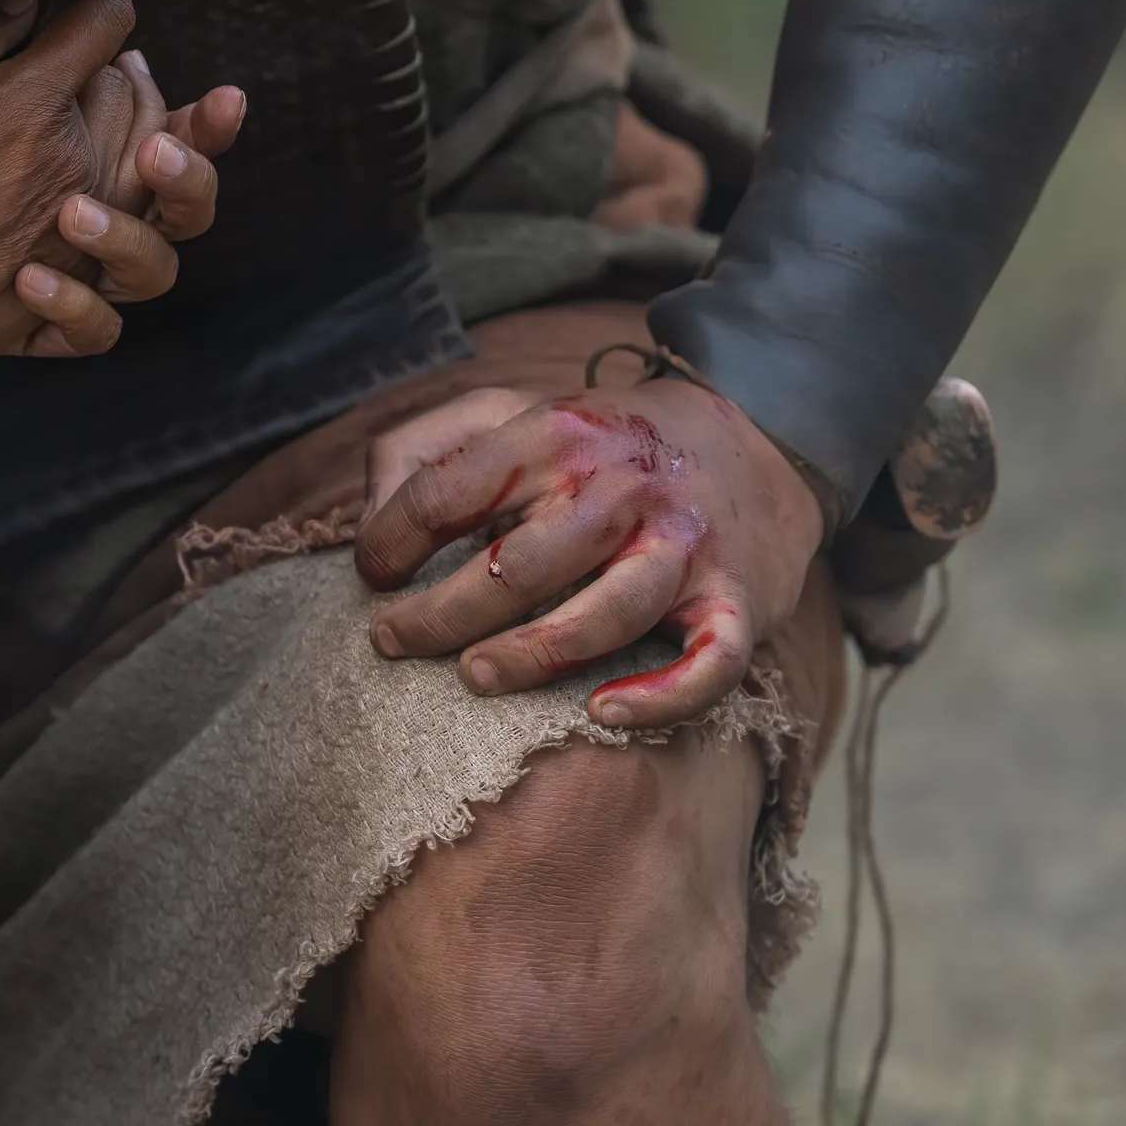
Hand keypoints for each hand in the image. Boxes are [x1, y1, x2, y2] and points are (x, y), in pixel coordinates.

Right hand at [0, 0, 139, 397]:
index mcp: (32, 113)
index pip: (103, 21)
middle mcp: (78, 168)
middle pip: (139, 93)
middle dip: (122, 57)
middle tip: (84, 38)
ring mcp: (88, 236)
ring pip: (172, 179)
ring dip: (168, 148)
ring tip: (136, 133)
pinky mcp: (81, 292)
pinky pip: (140, 277)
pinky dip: (134, 253)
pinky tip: (99, 232)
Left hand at [17, 48, 243, 357]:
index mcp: (76, 145)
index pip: (154, 118)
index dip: (203, 112)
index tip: (214, 92)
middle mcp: (96, 206)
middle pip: (185, 192)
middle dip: (189, 169)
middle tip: (156, 150)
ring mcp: (81, 272)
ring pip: (158, 266)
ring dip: (127, 239)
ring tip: (74, 215)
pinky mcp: (54, 326)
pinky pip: (99, 329)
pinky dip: (76, 310)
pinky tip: (28, 281)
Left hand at [351, 372, 822, 728]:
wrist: (754, 437)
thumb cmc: (599, 444)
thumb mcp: (509, 413)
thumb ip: (423, 449)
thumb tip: (372, 521)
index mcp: (553, 433)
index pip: (447, 493)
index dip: (390, 540)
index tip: (373, 574)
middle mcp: (620, 486)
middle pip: (516, 567)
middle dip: (439, 615)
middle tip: (391, 640)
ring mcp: (683, 544)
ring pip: (604, 615)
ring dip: (531, 657)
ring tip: (473, 676)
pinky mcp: (736, 598)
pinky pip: (710, 663)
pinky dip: (662, 697)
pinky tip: (602, 713)